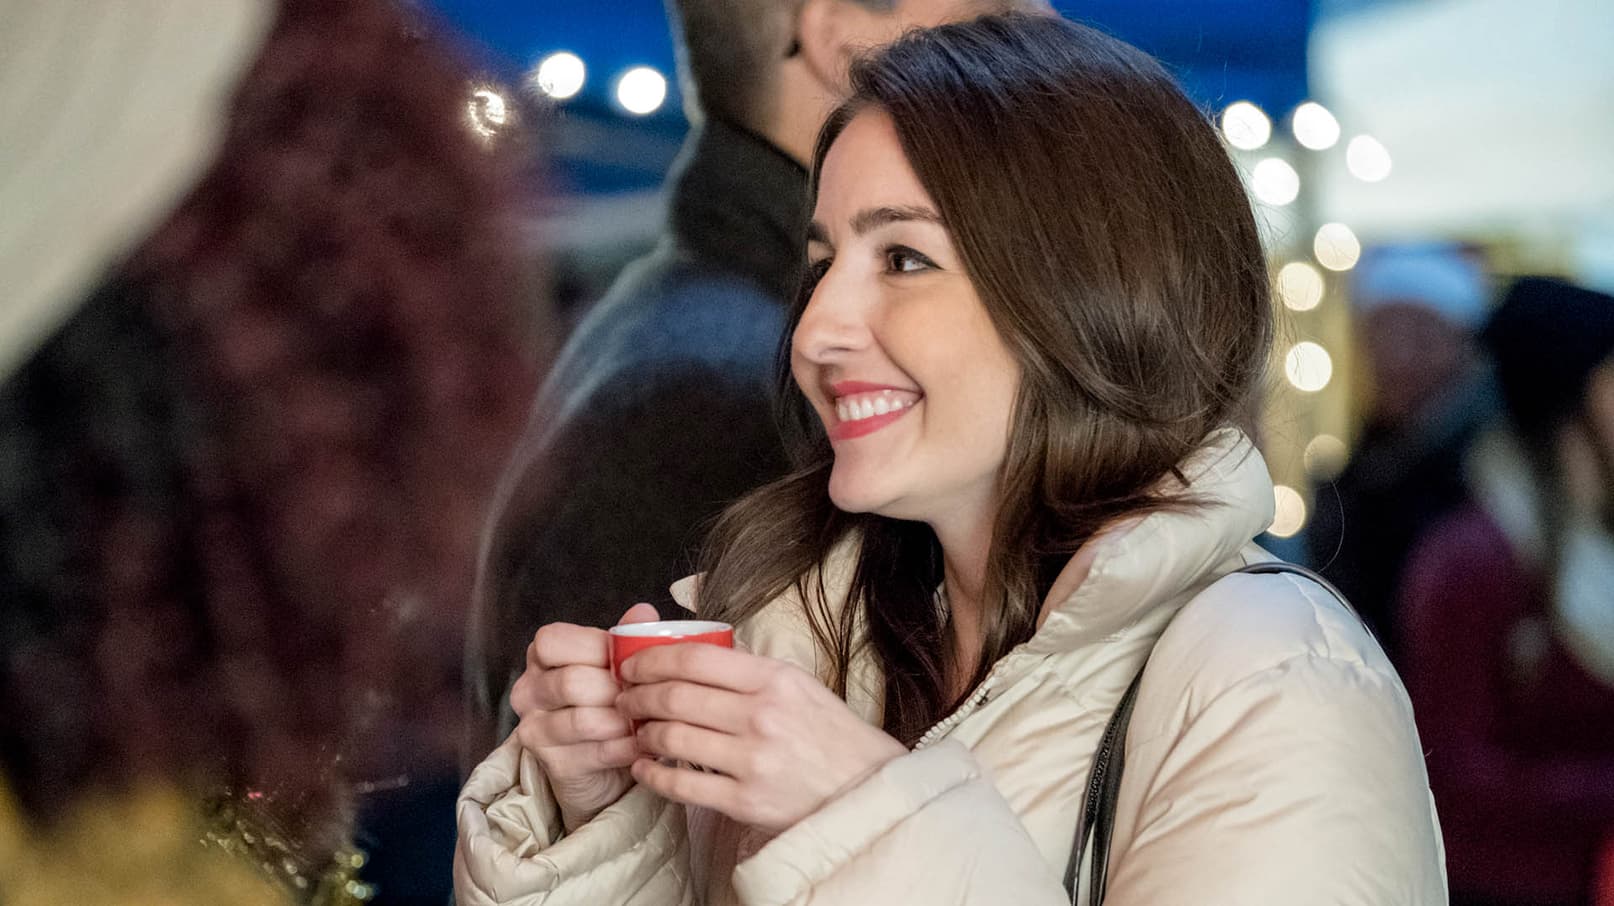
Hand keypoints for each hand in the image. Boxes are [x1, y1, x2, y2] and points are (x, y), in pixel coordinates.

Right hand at [509, 603, 659, 831]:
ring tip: (647, 719)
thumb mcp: (617, 664)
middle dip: (616, 690)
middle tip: (646, 695)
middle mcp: (528, 690)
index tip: (627, 661)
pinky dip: (626, 747)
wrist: (604, 763)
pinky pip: (595, 752)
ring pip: (582, 720)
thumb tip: (644, 612)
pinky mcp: (553, 764)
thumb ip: (627, 638)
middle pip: (571, 682)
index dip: (595, 649)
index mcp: (541, 656)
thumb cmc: (609, 700)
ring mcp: (534, 729)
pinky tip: (643, 743)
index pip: (554, 642)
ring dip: (623, 720)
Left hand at [615, 643, 906, 831]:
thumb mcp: (798, 685)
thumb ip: (750, 669)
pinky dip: (653, 775)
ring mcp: (752, 761)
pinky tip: (645, 767)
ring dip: (642, 733)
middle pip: (674, 697)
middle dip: (636, 696)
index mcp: (774, 679)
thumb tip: (694, 651)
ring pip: (672, 739)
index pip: (694, 659)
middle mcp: (761, 716)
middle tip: (624, 698)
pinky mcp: (744, 801)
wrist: (864, 789)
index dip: (650, 659)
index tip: (632, 665)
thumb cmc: (828, 734)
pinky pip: (682, 785)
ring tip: (637, 731)